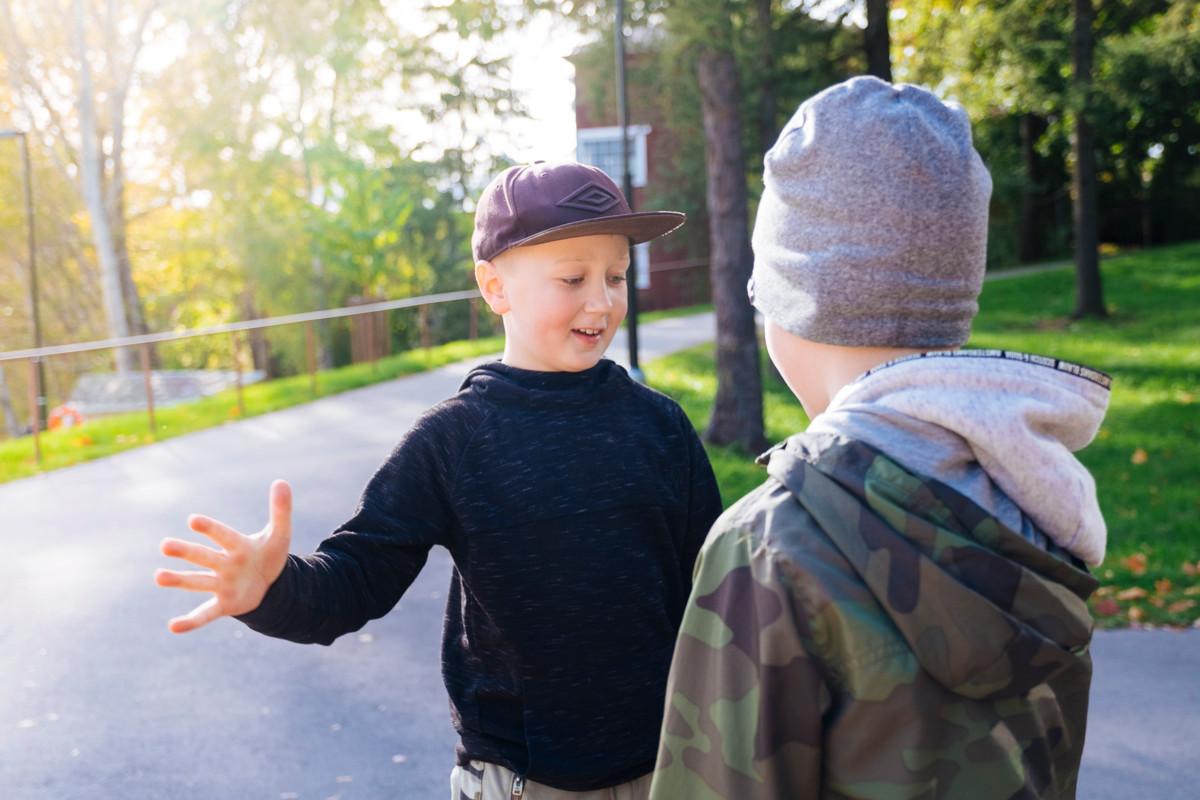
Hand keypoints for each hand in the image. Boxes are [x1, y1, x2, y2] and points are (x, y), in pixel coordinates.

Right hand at [155, 480, 292, 633]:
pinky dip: (191, 622)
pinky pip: (205, 614)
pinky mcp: (224, 605)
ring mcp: (222, 585)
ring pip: (198, 582)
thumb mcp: (280, 535)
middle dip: (185, 551)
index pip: (223, 536)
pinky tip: (173, 626)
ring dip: (179, 581)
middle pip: (203, 557)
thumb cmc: (269, 555)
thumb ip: (281, 510)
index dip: (210, 529)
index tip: (193, 520)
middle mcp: (225, 564)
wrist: (271, 585)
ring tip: (158, 577)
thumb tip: (282, 481)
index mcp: (238, 546)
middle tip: (165, 545)